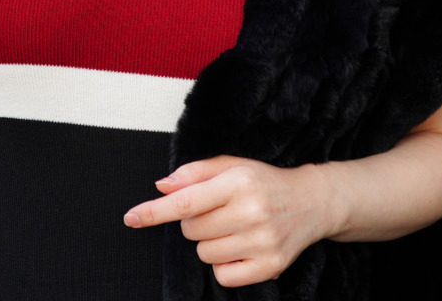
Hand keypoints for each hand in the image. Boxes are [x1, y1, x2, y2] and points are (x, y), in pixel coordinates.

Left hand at [123, 155, 335, 287]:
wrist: (310, 202)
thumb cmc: (263, 181)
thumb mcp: (232, 165)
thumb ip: (194, 173)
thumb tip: (161, 187)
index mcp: (238, 181)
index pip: (186, 201)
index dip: (155, 211)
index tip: (131, 217)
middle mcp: (251, 210)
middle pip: (191, 231)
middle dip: (194, 222)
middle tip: (217, 211)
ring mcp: (262, 241)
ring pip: (204, 254)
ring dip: (209, 243)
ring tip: (232, 227)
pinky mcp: (270, 266)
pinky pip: (223, 276)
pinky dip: (224, 264)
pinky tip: (240, 246)